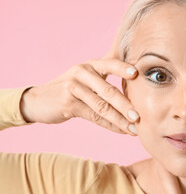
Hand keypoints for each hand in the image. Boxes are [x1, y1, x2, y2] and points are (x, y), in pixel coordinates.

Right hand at [20, 58, 139, 134]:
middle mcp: (82, 72)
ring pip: (102, 106)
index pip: (110, 63)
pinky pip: (94, 116)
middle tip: (140, 117)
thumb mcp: (86, 80)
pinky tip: (121, 130)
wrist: (38, 100)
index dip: (123, 68)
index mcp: (90, 65)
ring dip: (120, 120)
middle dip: (126, 105)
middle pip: (108, 90)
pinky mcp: (68, 103)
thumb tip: (134, 94)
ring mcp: (73, 87)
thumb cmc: (70, 90)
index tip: (137, 73)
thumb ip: (105, 82)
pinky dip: (110, 125)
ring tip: (134, 129)